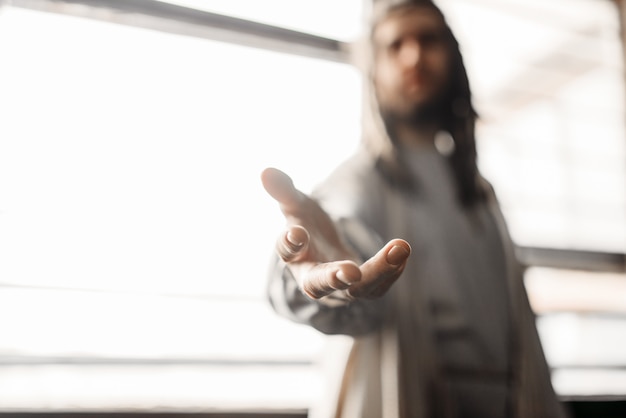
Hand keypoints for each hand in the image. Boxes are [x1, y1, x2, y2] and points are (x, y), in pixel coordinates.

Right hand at [261, 167, 410, 300]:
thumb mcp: (297, 205)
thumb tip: (265, 171)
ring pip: (356, 289)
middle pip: (318, 285)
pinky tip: (402, 251)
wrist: (324, 252)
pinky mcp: (360, 290)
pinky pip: (376, 288)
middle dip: (334, 278)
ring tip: (400, 247)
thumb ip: (284, 191)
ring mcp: (338, 288)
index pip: (287, 252)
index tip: (298, 233)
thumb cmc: (307, 226)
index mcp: (293, 255)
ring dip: (378, 271)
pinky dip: (391, 271)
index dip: (290, 243)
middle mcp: (311, 277)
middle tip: (350, 272)